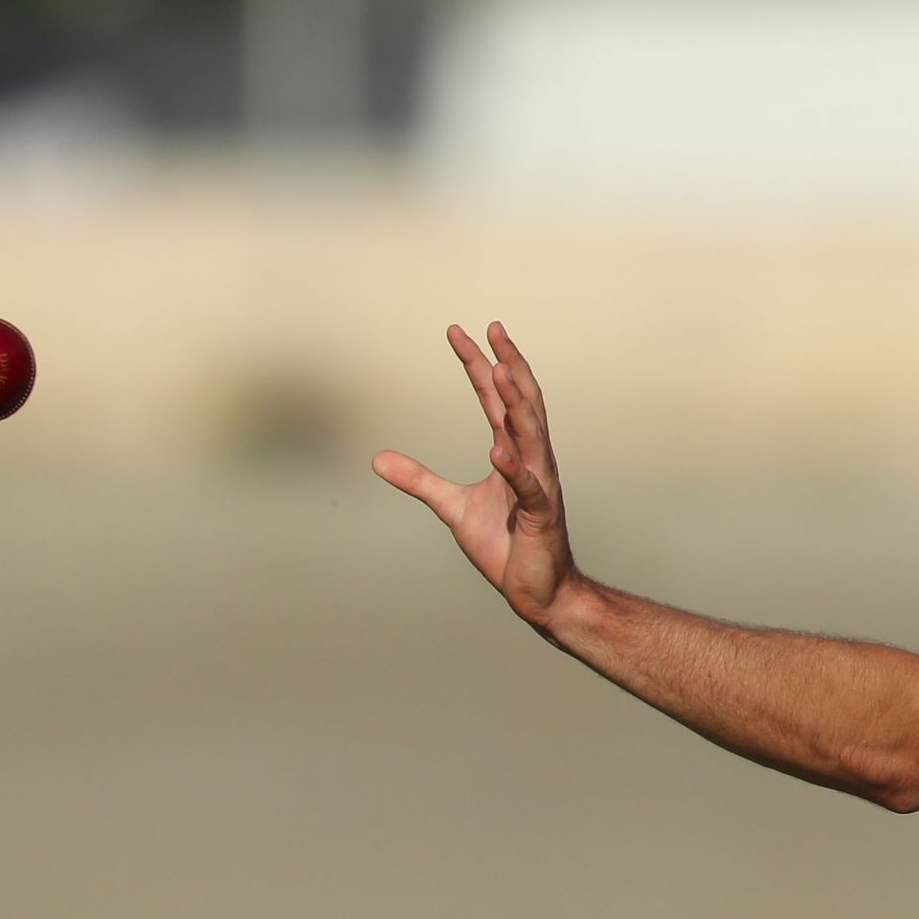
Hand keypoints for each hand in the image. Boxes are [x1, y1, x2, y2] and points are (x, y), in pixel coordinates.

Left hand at [373, 321, 578, 626]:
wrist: (537, 591)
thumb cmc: (506, 546)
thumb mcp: (452, 507)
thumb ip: (420, 480)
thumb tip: (376, 459)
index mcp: (511, 454)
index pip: (495, 400)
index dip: (478, 364)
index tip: (460, 332)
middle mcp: (531, 461)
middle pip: (522, 402)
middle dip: (508, 363)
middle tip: (492, 328)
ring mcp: (540, 485)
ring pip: (532, 434)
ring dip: (517, 402)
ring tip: (499, 370)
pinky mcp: (541, 515)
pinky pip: (528, 487)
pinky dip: (514, 468)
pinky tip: (497, 451)